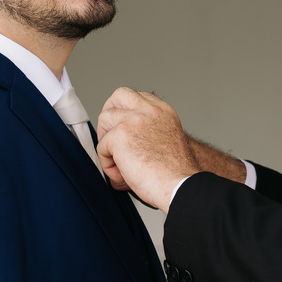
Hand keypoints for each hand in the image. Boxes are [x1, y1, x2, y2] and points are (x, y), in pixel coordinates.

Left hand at [96, 88, 200, 211]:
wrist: (179, 185)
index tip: (124, 129)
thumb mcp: (166, 142)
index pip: (137, 97)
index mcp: (163, 112)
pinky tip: (123, 176)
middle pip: (118, 96)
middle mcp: (149, 111)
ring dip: (107, 144)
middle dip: (110, 115)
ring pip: (104, 120)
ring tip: (120, 165)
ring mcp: (133, 120)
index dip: (125, 112)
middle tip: (111, 139)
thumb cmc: (175, 174)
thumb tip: (122, 146)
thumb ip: (147, 133)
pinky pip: (102, 147)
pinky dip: (108, 165)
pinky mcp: (120, 135)